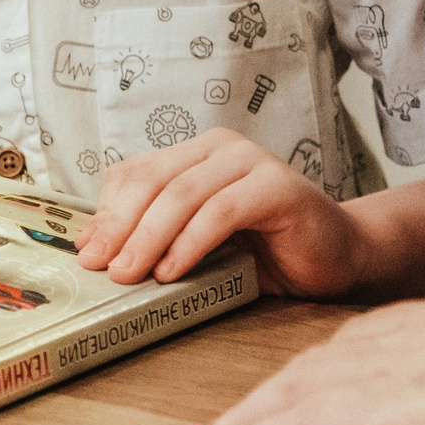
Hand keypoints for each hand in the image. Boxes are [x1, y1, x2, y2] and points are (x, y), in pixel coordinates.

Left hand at [79, 128, 365, 296]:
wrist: (337, 257)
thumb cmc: (265, 253)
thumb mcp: (197, 245)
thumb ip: (154, 237)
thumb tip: (90, 246)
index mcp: (197, 154)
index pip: (135, 174)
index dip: (107, 214)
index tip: (87, 256)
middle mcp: (222, 148)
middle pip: (153, 181)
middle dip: (121, 228)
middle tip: (103, 270)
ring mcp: (252, 162)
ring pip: (183, 195)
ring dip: (150, 238)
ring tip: (131, 276)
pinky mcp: (278, 187)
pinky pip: (221, 211)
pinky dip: (190, 243)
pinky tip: (173, 272)